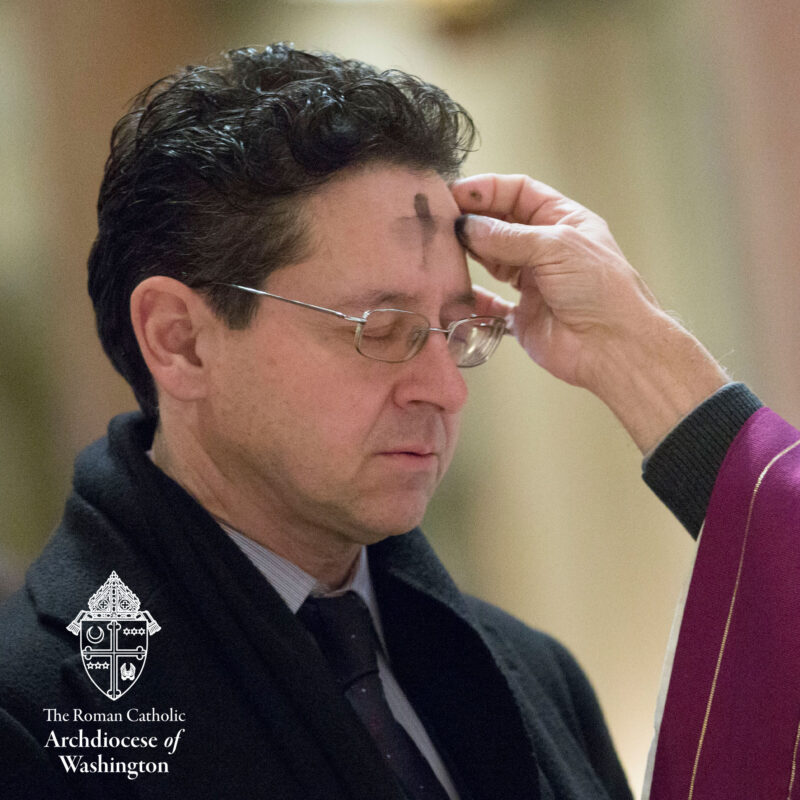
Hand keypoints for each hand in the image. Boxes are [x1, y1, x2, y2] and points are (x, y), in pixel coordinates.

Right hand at [452, 173, 727, 452]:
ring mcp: (532, 282)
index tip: (456, 195)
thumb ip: (507, 236)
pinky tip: (456, 292)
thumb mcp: (555, 247)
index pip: (518, 193)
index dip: (487, 190)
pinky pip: (489, 304)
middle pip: (500, 225)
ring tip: (443, 251)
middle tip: (441, 222)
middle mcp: (545, 249)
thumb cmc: (601, 289)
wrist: (613, 347)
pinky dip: (472, 299)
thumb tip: (467, 226)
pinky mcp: (521, 316)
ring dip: (468, 255)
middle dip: (472, 221)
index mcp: (562, 221)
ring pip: (491, 260)